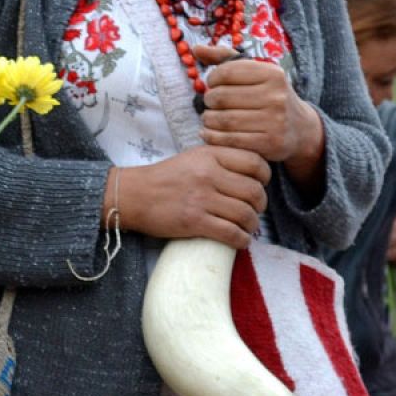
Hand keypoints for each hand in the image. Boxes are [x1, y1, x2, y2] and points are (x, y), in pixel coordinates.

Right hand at [117, 145, 270, 247]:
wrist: (131, 195)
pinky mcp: (194, 222)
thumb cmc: (164, 178)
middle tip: (254, 211)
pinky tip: (239, 240)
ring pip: (246, 214)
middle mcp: (208, 174)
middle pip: (254, 191)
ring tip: (247, 227)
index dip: (264, 177)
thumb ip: (220, 161)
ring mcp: (201, 199)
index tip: (260, 186)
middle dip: (260, 205)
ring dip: (252, 225)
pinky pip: (231, 233)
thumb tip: (252, 176)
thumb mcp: (192, 158)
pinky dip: (241, 240)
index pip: (255, 162)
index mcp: (209, 155)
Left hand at [195, 45, 322, 166]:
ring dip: (208, 119)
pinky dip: (212, 136)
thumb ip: (225, 58)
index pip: (226, 72)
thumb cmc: (269, 95)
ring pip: (223, 120)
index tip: (212, 84)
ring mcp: (274, 121)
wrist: (300, 128)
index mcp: (272, 74)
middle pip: (222, 97)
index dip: (212, 79)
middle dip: (208, 100)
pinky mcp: (270, 143)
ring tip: (208, 118)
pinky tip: (209, 132)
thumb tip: (196, 49)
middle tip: (210, 104)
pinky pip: (229, 140)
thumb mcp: (255, 72)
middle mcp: (276, 96)